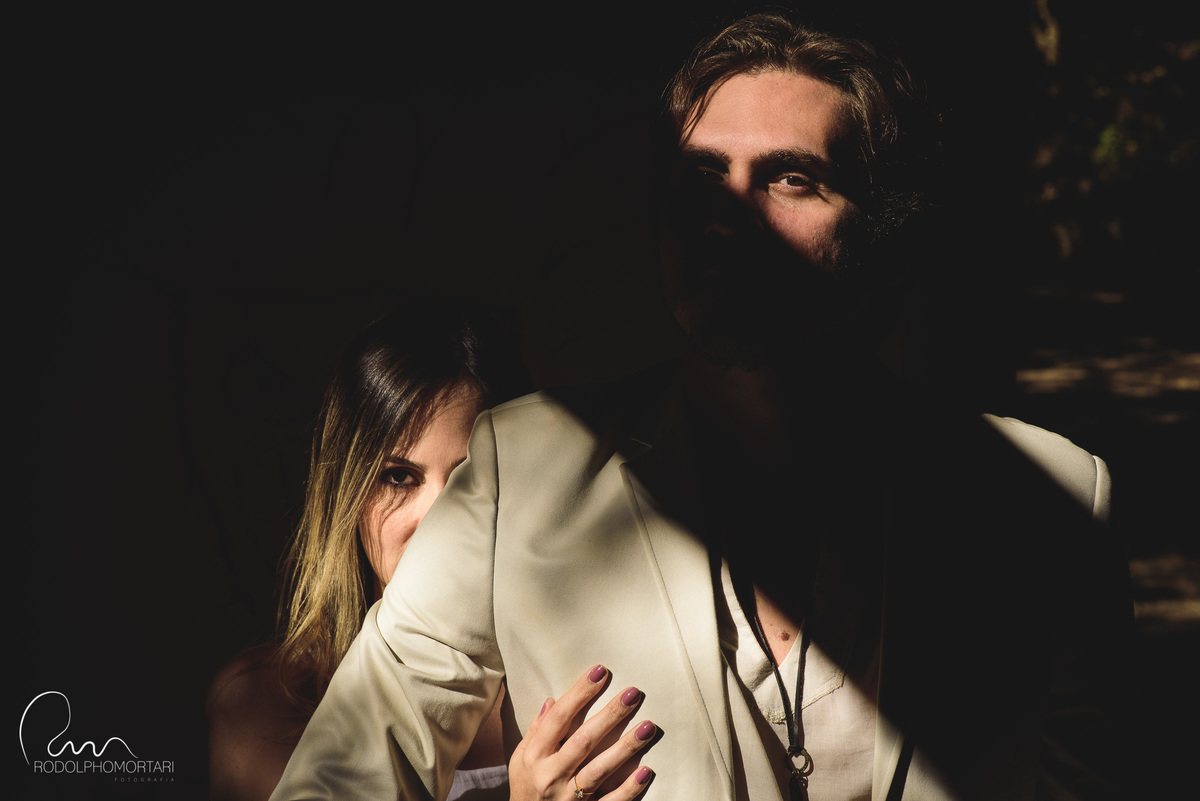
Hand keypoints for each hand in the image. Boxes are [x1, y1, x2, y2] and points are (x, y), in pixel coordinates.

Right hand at [508, 665, 656, 799]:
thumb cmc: (526, 786)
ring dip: (625, 748)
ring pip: (600, 770)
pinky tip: (646, 771)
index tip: (599, 672)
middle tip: (633, 694)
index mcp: (535, 756)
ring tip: (648, 727)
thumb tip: (553, 701)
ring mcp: (568, 798)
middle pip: (583, 741)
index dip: (579, 694)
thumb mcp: (521, 758)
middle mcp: (551, 775)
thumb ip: (537, 730)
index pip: (558, 718)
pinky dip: (629, 788)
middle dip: (610, 716)